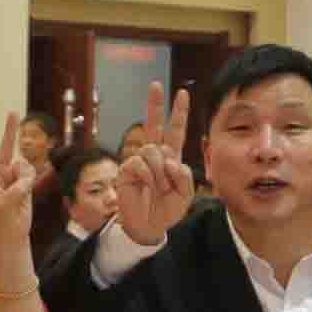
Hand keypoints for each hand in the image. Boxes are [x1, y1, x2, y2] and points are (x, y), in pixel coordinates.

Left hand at [0, 112, 38, 283]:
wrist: (11, 240)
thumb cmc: (0, 225)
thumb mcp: (6, 204)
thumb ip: (19, 185)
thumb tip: (29, 172)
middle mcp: (1, 175)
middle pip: (6, 149)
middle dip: (10, 131)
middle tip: (12, 112)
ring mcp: (15, 179)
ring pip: (26, 167)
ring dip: (27, 178)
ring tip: (21, 196)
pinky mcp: (27, 186)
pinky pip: (36, 175)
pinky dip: (42, 173)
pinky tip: (49, 168)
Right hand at [111, 82, 196, 242]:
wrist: (149, 227)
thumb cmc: (167, 210)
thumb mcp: (185, 194)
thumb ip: (184, 176)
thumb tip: (170, 160)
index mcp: (170, 157)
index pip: (175, 131)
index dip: (179, 113)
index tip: (182, 93)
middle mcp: (154, 155)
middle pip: (155, 125)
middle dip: (155, 104)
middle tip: (156, 85)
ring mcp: (139, 161)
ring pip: (153, 150)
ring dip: (160, 172)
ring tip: (158, 188)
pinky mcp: (126, 169)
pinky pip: (141, 164)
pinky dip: (148, 177)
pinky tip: (146, 186)